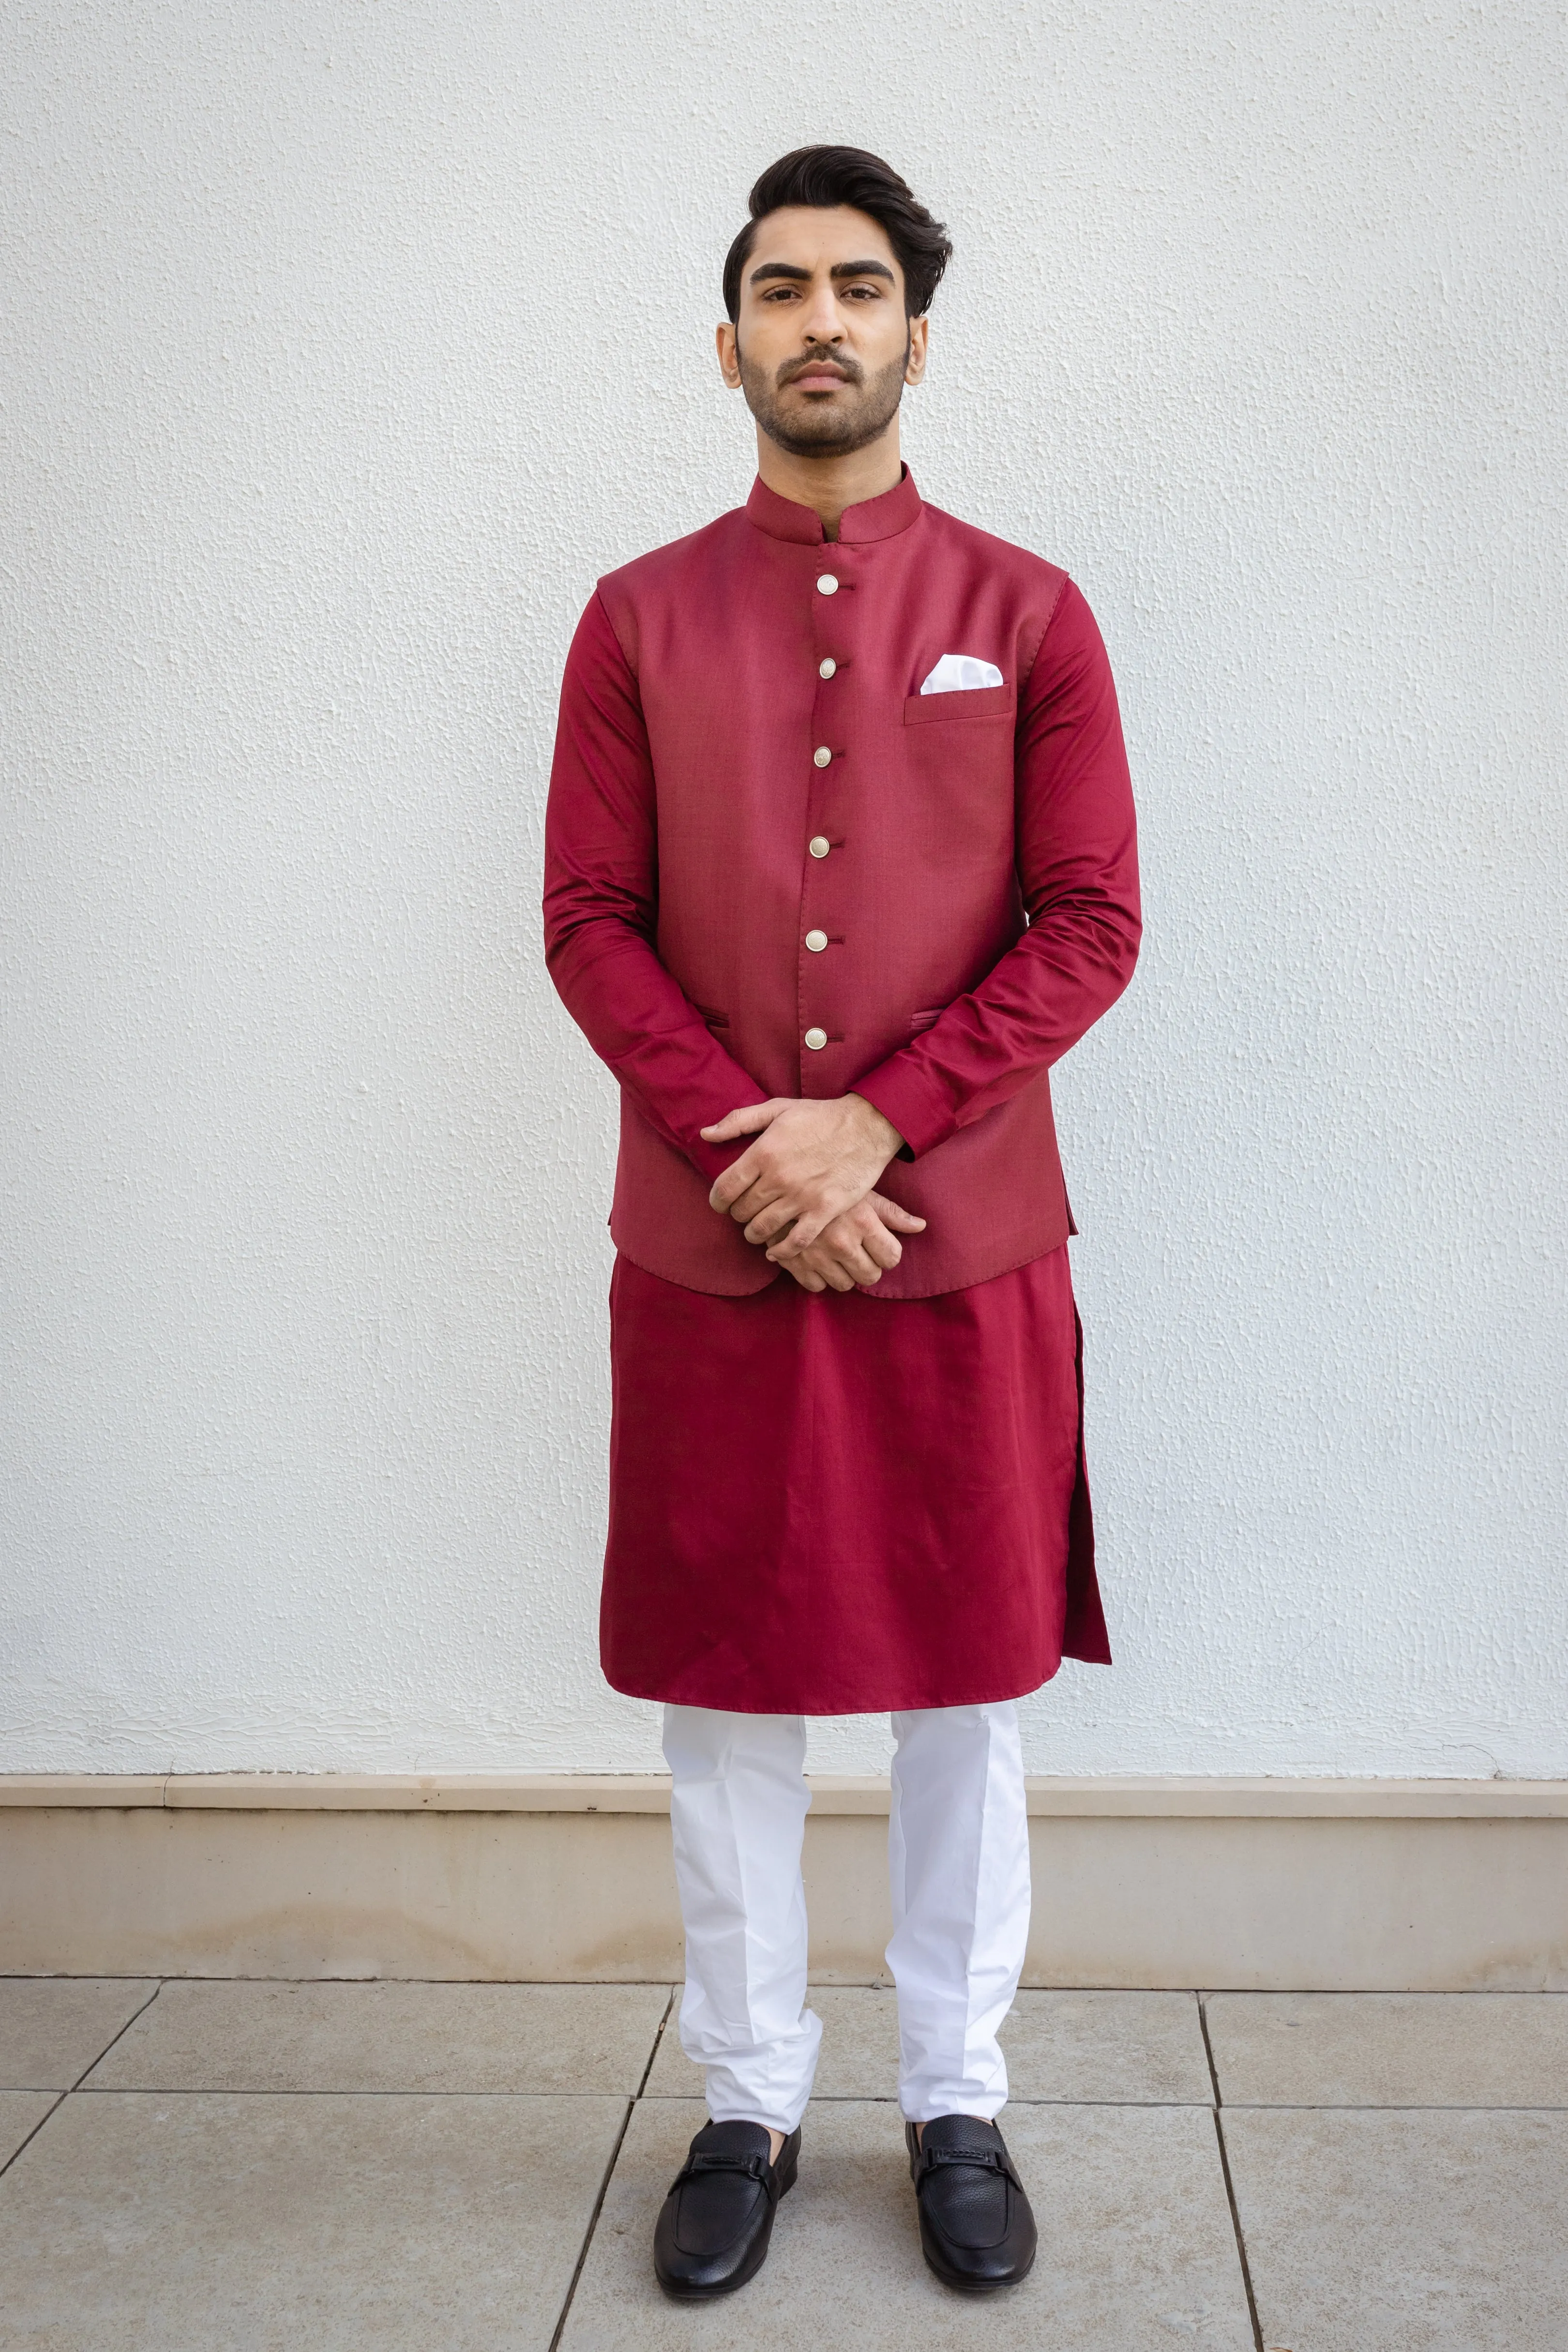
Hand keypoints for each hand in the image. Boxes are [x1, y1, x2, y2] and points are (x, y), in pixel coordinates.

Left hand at [702, 1093, 908, 1261]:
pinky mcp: (825, 1210)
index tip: (721, 1204)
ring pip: (763, 1229)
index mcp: (763, 1152)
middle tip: (743, 1214)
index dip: (717, 1201)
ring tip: (758, 1230)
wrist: (866, 1126)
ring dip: (755, 1233)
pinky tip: (775, 1251)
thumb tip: (705, 1134)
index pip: (725, 1188)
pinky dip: (781, 1251)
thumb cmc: (820, 1116)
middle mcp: (779, 1177)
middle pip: (742, 1211)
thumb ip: (738, 1121)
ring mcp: (802, 1196)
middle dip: (738, 1215)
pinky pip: (795, 1241)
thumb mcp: (777, 1108)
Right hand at [776, 1191, 927, 1292]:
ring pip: (845, 1285)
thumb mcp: (862, 1192)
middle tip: (859, 1252)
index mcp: (863, 1222)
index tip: (879, 1246)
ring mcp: (818, 1255)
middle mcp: (842, 1242)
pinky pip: (817, 1286)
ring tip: (838, 1255)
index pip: (892, 1258)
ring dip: (844, 1274)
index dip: (888, 1254)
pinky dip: (819, 1277)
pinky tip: (818, 1259)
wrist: (777, 1182)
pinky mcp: (795, 1263)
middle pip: (870, 1277)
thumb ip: (891, 1213)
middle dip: (868, 1267)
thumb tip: (921, 1226)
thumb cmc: (827, 1184)